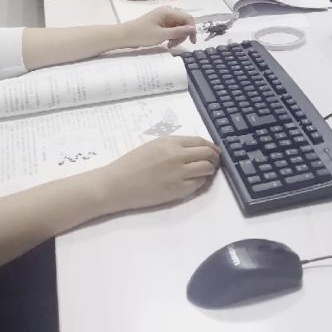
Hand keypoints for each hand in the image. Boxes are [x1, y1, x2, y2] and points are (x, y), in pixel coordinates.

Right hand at [97, 136, 219, 212]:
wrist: (116, 184)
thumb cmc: (131, 164)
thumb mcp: (153, 145)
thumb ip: (173, 145)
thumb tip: (194, 149)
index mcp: (170, 142)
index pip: (200, 141)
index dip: (211, 146)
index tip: (214, 151)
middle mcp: (177, 155)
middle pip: (208, 154)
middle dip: (214, 158)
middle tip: (214, 162)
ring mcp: (179, 173)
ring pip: (207, 169)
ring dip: (210, 170)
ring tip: (207, 173)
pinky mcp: (178, 190)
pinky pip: (199, 184)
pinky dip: (202, 182)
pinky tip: (198, 182)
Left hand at [118, 6, 196, 48]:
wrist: (124, 36)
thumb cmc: (142, 35)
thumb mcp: (162, 35)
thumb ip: (179, 31)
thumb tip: (193, 28)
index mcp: (168, 12)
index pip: (188, 18)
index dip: (192, 29)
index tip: (192, 41)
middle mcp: (167, 12)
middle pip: (184, 22)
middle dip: (183, 34)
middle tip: (175, 44)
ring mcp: (163, 17)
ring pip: (178, 26)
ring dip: (177, 36)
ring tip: (169, 45)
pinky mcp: (160, 23)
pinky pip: (172, 28)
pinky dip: (172, 36)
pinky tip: (167, 42)